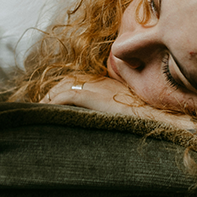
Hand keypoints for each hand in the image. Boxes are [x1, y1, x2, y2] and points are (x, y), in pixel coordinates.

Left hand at [40, 76, 196, 130]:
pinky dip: (53, 102)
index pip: (78, 79)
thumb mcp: (127, 108)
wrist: (159, 117)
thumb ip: (113, 107)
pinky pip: (66, 95)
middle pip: (67, 80)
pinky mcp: (93, 95)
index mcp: (108, 82)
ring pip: (63, 86)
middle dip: (51, 92)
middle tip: (38, 105)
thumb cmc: (148, 116)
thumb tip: (104, 116)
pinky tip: (45, 110)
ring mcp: (96, 86)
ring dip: (49, 97)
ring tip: (37, 109)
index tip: (51, 100)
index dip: (62, 89)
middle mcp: (100, 80)